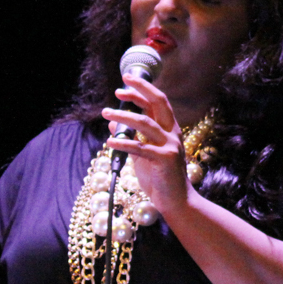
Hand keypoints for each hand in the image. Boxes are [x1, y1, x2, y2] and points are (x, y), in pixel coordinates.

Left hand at [102, 73, 188, 211]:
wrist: (176, 201)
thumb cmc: (160, 178)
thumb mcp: (141, 155)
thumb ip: (131, 138)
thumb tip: (113, 123)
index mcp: (169, 130)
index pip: (157, 103)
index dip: (142, 90)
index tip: (125, 82)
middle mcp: (172, 133)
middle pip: (158, 103)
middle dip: (139, 91)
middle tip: (119, 86)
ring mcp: (171, 145)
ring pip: (145, 122)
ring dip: (123, 115)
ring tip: (106, 112)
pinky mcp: (165, 159)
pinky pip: (140, 147)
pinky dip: (123, 143)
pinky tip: (109, 142)